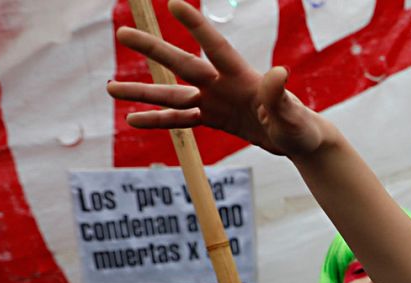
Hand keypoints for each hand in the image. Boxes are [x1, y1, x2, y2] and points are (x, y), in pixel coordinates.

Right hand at [109, 0, 330, 156]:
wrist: (299, 140)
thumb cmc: (300, 125)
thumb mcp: (292, 115)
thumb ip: (280, 95)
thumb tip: (279, 72)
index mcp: (243, 77)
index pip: (215, 47)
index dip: (196, 27)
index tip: (174, 4)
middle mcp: (223, 84)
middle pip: (182, 64)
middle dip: (153, 50)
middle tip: (122, 32)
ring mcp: (215, 100)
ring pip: (172, 95)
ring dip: (143, 92)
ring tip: (110, 87)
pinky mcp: (213, 119)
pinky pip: (180, 120)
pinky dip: (158, 121)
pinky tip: (132, 120)